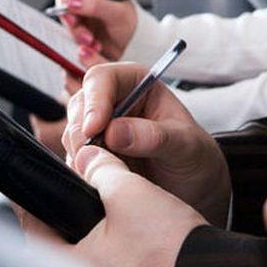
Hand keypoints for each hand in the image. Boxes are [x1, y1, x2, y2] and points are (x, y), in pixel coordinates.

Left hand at [0, 145, 207, 266]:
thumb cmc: (171, 248)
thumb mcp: (130, 192)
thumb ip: (100, 169)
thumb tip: (87, 156)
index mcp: (66, 266)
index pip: (31, 222)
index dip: (37, 191)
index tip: (42, 175)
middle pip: (55, 238)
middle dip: (65, 209)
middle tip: (76, 185)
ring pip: (82, 250)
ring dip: (89, 226)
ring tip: (103, 202)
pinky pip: (105, 264)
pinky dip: (109, 244)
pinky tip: (126, 229)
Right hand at [56, 0, 136, 60]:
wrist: (130, 49)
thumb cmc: (129, 27)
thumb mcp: (118, 14)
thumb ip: (96, 6)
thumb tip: (73, 2)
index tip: (68, 1)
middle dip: (68, 11)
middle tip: (75, 22)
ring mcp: (82, 10)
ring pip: (65, 13)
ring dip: (74, 28)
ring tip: (91, 39)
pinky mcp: (78, 25)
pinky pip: (68, 28)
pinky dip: (76, 37)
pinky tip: (91, 43)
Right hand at [63, 61, 229, 226]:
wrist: (193, 188)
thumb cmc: (194, 157)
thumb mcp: (186, 146)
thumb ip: (155, 137)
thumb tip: (115, 132)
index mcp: (137, 84)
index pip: (102, 79)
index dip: (94, 102)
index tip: (93, 129)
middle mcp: (114, 101)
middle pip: (80, 105)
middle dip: (81, 132)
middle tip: (94, 157)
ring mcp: (100, 128)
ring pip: (72, 133)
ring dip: (82, 154)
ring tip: (109, 171)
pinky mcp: (93, 154)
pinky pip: (75, 158)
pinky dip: (83, 170)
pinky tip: (104, 180)